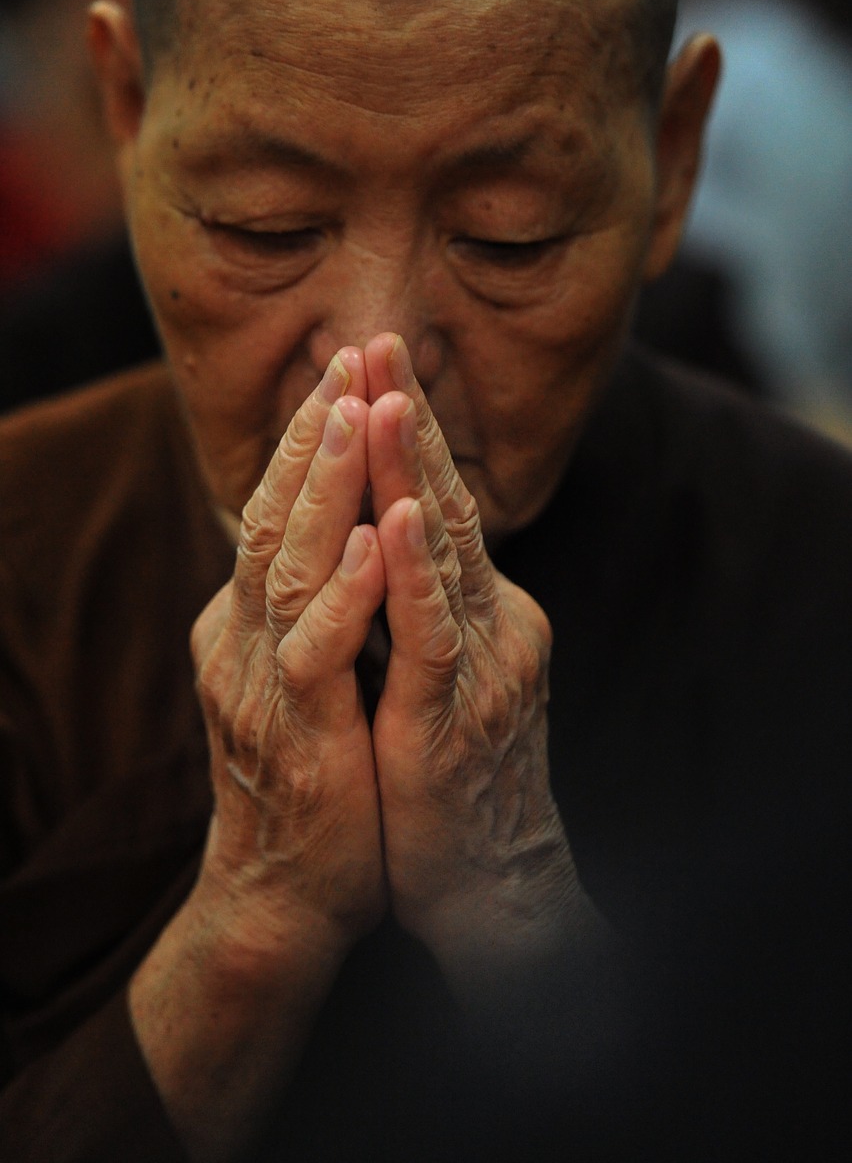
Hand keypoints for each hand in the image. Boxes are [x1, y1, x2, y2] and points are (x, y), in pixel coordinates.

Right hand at [190, 348, 386, 958]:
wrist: (287, 892)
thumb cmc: (313, 776)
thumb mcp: (306, 675)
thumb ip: (314, 607)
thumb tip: (340, 538)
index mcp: (249, 621)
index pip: (275, 510)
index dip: (310, 440)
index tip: (348, 371)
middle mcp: (242, 638)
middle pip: (272, 515)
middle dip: (314, 434)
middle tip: (348, 355)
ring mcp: (261, 684)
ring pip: (284, 566)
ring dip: (323, 486)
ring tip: (353, 411)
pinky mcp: (296, 735)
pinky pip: (315, 653)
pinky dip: (340, 592)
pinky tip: (365, 538)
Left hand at [364, 335, 589, 987]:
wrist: (490, 886)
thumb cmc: (450, 776)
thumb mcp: (437, 672)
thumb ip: (418, 604)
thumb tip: (373, 536)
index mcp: (482, 608)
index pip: (438, 504)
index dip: (407, 434)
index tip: (369, 363)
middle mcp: (495, 621)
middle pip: (446, 505)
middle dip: (408, 422)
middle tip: (377, 339)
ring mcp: (484, 667)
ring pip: (443, 555)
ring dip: (414, 472)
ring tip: (387, 397)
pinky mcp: (456, 720)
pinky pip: (433, 637)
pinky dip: (415, 574)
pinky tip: (398, 518)